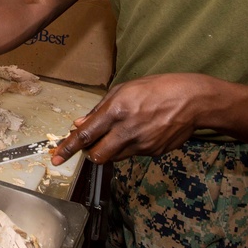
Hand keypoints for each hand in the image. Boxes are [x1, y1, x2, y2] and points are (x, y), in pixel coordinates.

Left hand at [51, 73, 212, 165]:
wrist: (192, 100)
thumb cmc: (156, 88)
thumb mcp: (123, 90)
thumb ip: (99, 109)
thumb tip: (80, 124)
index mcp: (116, 111)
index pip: (85, 135)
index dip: (68, 148)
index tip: (56, 159)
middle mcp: (126, 131)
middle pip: (98, 156)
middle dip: (90, 153)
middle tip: (92, 144)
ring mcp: (141, 144)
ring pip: (115, 157)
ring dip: (110, 149)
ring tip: (121, 131)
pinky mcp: (153, 152)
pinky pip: (133, 154)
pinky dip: (129, 147)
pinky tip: (141, 131)